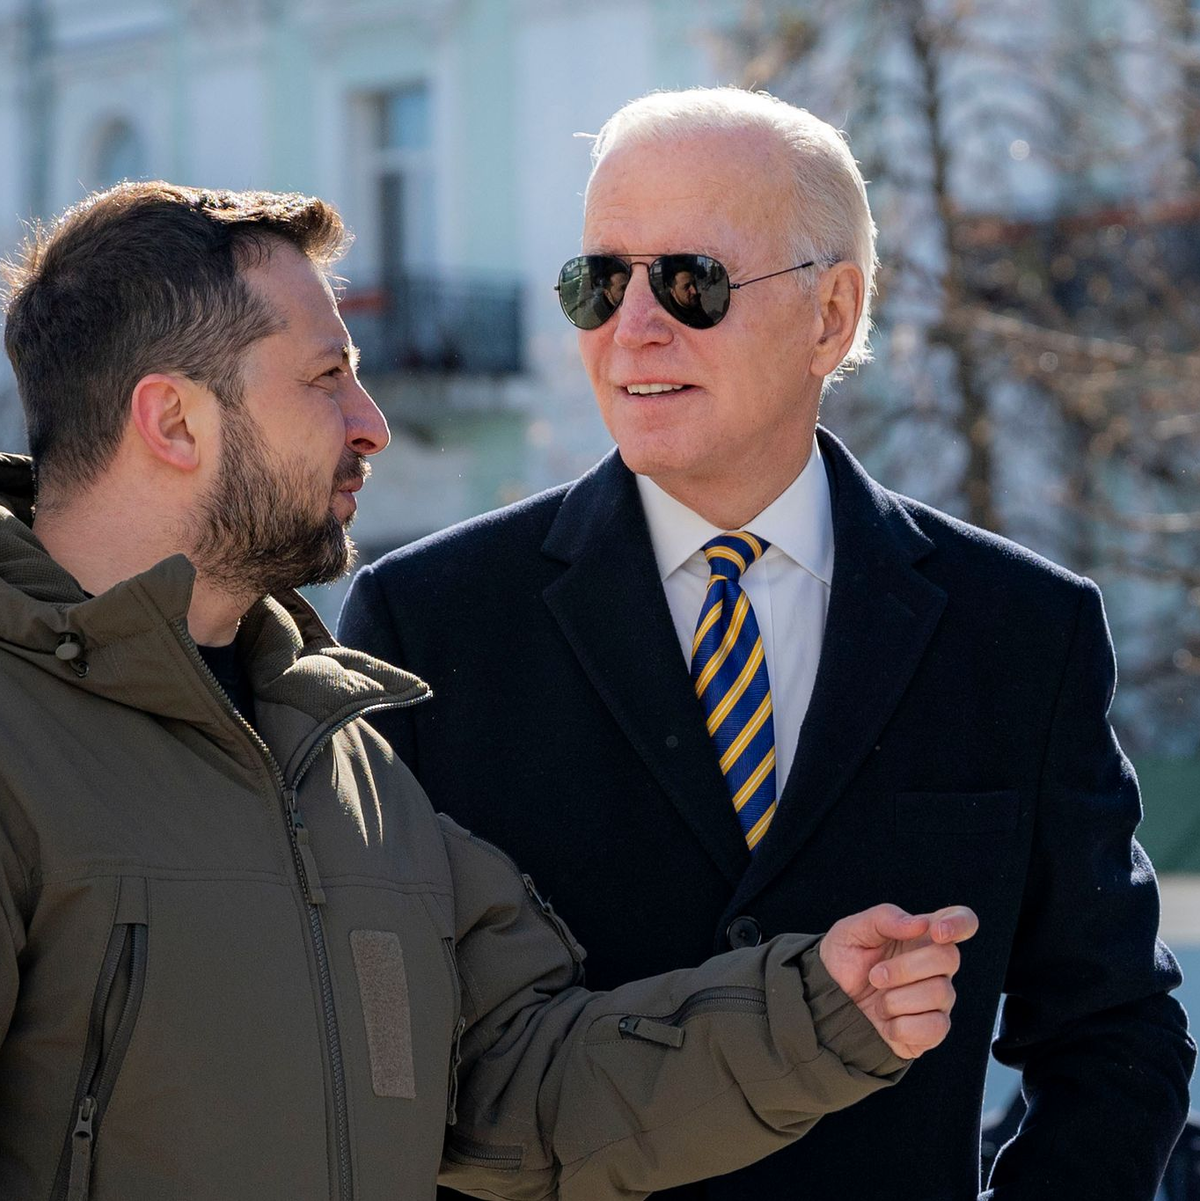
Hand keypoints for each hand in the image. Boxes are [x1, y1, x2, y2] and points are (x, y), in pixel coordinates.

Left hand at [818, 903, 977, 1059]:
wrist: (828, 1000)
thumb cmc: (844, 960)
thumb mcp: (853, 930)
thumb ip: (885, 918)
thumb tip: (920, 923)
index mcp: (921, 935)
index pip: (962, 921)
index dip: (959, 923)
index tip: (937, 932)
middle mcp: (936, 967)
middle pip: (949, 957)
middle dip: (906, 967)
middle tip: (876, 975)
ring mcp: (937, 999)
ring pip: (941, 993)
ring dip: (898, 999)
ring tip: (879, 1001)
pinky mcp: (932, 1030)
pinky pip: (935, 1027)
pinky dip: (903, 1026)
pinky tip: (888, 1022)